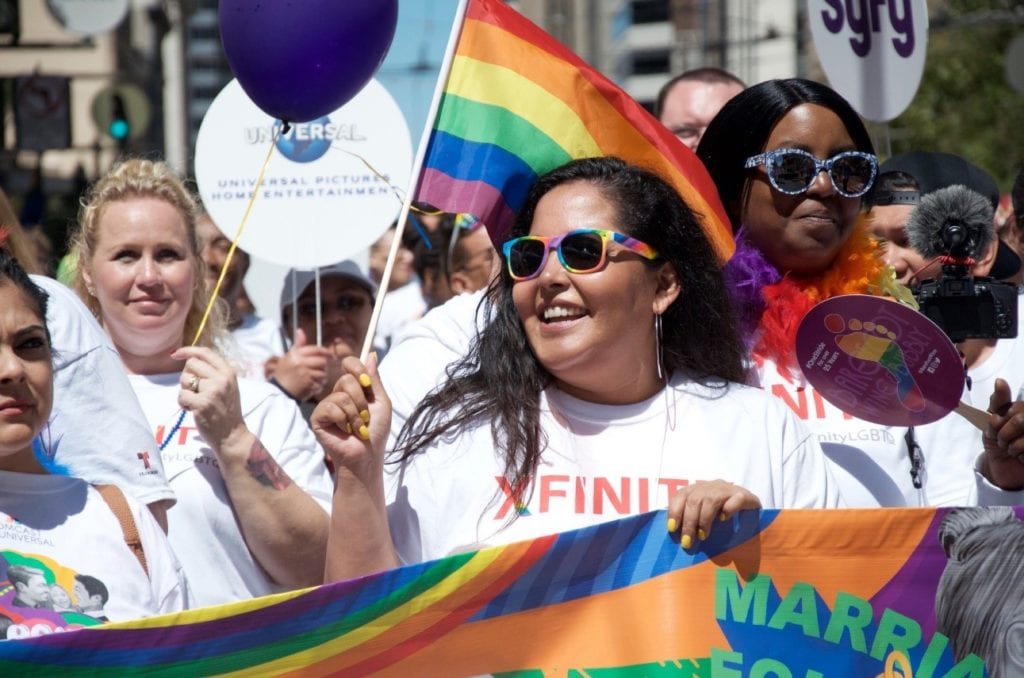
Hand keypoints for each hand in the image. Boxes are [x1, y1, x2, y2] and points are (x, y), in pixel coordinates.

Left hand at [173, 346, 247, 455]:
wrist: (232, 435)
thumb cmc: (227, 411)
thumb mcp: (227, 386)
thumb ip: (214, 372)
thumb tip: (189, 359)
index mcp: (228, 372)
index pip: (205, 352)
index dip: (187, 350)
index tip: (175, 354)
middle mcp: (222, 378)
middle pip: (191, 364)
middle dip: (187, 376)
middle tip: (195, 390)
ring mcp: (212, 391)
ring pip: (184, 380)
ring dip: (185, 391)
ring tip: (197, 401)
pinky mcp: (202, 404)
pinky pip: (181, 396)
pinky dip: (183, 404)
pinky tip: (194, 410)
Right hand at [266, 328, 334, 401]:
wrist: (277, 392)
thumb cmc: (283, 374)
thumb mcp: (287, 357)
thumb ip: (298, 345)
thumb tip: (300, 330)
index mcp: (295, 354)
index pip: (315, 350)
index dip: (325, 352)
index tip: (331, 355)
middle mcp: (300, 362)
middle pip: (322, 361)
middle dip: (323, 366)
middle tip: (319, 370)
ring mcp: (305, 374)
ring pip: (323, 373)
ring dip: (321, 378)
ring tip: (314, 380)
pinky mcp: (308, 385)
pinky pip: (320, 384)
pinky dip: (318, 386)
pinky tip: (312, 387)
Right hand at [310, 354, 390, 478]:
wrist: (367, 455)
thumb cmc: (376, 432)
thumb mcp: (381, 402)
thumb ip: (374, 379)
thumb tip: (371, 353)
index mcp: (353, 389)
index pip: (350, 364)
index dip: (357, 368)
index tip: (367, 384)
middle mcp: (338, 394)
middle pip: (347, 379)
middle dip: (361, 401)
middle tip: (365, 417)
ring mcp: (326, 406)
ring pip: (341, 395)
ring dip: (355, 415)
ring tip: (357, 428)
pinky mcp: (317, 418)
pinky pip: (331, 408)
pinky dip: (344, 421)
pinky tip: (345, 432)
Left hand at [666, 479, 760, 548]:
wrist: (753, 512)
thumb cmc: (722, 518)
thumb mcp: (703, 517)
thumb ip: (689, 520)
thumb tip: (673, 533)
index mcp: (698, 489)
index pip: (681, 495)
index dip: (675, 510)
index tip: (672, 528)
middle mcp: (712, 486)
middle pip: (694, 499)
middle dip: (689, 522)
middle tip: (688, 541)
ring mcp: (729, 489)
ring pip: (711, 499)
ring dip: (704, 519)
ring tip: (703, 536)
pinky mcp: (745, 496)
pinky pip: (735, 499)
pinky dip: (728, 509)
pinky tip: (724, 519)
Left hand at [979, 378, 1023, 490]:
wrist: (1003, 467)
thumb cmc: (999, 441)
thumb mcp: (993, 420)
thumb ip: (998, 402)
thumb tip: (1000, 381)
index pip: (1015, 408)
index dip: (999, 419)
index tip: (993, 425)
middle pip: (1020, 420)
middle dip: (1004, 434)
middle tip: (1001, 441)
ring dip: (1012, 447)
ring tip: (1012, 450)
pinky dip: (1022, 457)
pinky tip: (1022, 458)